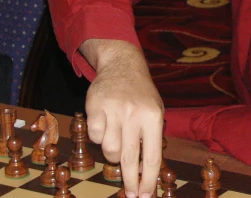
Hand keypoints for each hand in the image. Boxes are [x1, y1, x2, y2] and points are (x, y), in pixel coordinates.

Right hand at [81, 39, 163, 197]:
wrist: (123, 65)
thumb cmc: (141, 95)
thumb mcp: (155, 111)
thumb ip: (151, 138)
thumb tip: (148, 173)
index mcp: (153, 117)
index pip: (152, 156)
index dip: (148, 180)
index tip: (145, 196)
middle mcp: (134, 114)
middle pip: (130, 158)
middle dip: (130, 180)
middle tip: (131, 195)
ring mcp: (114, 110)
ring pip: (109, 150)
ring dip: (112, 151)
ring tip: (117, 135)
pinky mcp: (95, 107)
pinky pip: (95, 137)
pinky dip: (99, 135)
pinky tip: (105, 122)